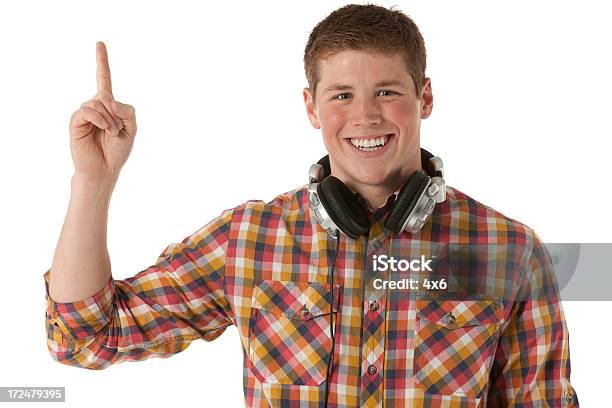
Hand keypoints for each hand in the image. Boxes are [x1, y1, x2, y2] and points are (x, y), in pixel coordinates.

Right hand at [69, 41, 136, 184]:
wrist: (105, 169)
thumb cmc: (117, 150)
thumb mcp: (132, 129)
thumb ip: (128, 110)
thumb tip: (107, 99)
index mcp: (109, 105)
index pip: (104, 79)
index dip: (102, 61)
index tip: (99, 43)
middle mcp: (95, 105)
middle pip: (108, 96)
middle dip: (118, 115)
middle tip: (117, 131)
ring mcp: (85, 112)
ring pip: (99, 102)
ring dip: (110, 120)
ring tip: (110, 134)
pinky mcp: (76, 121)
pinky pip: (89, 111)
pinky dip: (100, 120)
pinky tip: (104, 130)